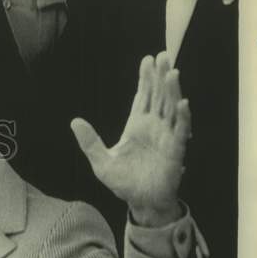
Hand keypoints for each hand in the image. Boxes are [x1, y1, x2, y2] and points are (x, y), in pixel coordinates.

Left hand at [70, 51, 189, 226]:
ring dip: (172, 91)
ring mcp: (166, 137)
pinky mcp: (175, 151)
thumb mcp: (101, 162)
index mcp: (137, 126)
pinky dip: (182, 118)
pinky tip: (182, 104)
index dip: (146, 79)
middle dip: (161, 76)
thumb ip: (90, 141)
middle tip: (163, 55)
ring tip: (172, 72)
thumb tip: (74, 121)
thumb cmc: (124, 182)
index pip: (143, 97)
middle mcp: (154, 127)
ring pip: (171, 108)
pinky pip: (180, 131)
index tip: (147, 60)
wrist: (140, 202)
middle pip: (159, 96)